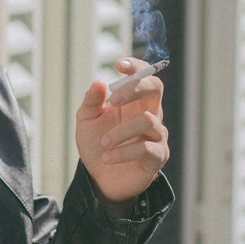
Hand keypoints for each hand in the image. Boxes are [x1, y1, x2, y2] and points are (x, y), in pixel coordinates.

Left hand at [75, 58, 168, 204]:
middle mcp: (149, 114)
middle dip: (135, 89)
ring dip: (121, 131)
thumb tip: (97, 83)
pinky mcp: (157, 157)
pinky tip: (107, 157)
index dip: (136, 67)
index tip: (119, 65)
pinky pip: (145, 148)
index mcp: (134, 102)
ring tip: (104, 142)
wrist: (99, 178)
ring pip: (148, 121)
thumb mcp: (86, 121)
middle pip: (155, 89)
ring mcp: (156, 135)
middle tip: (113, 100)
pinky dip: (123, 151)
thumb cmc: (97, 145)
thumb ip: (91, 102)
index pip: (144, 76)